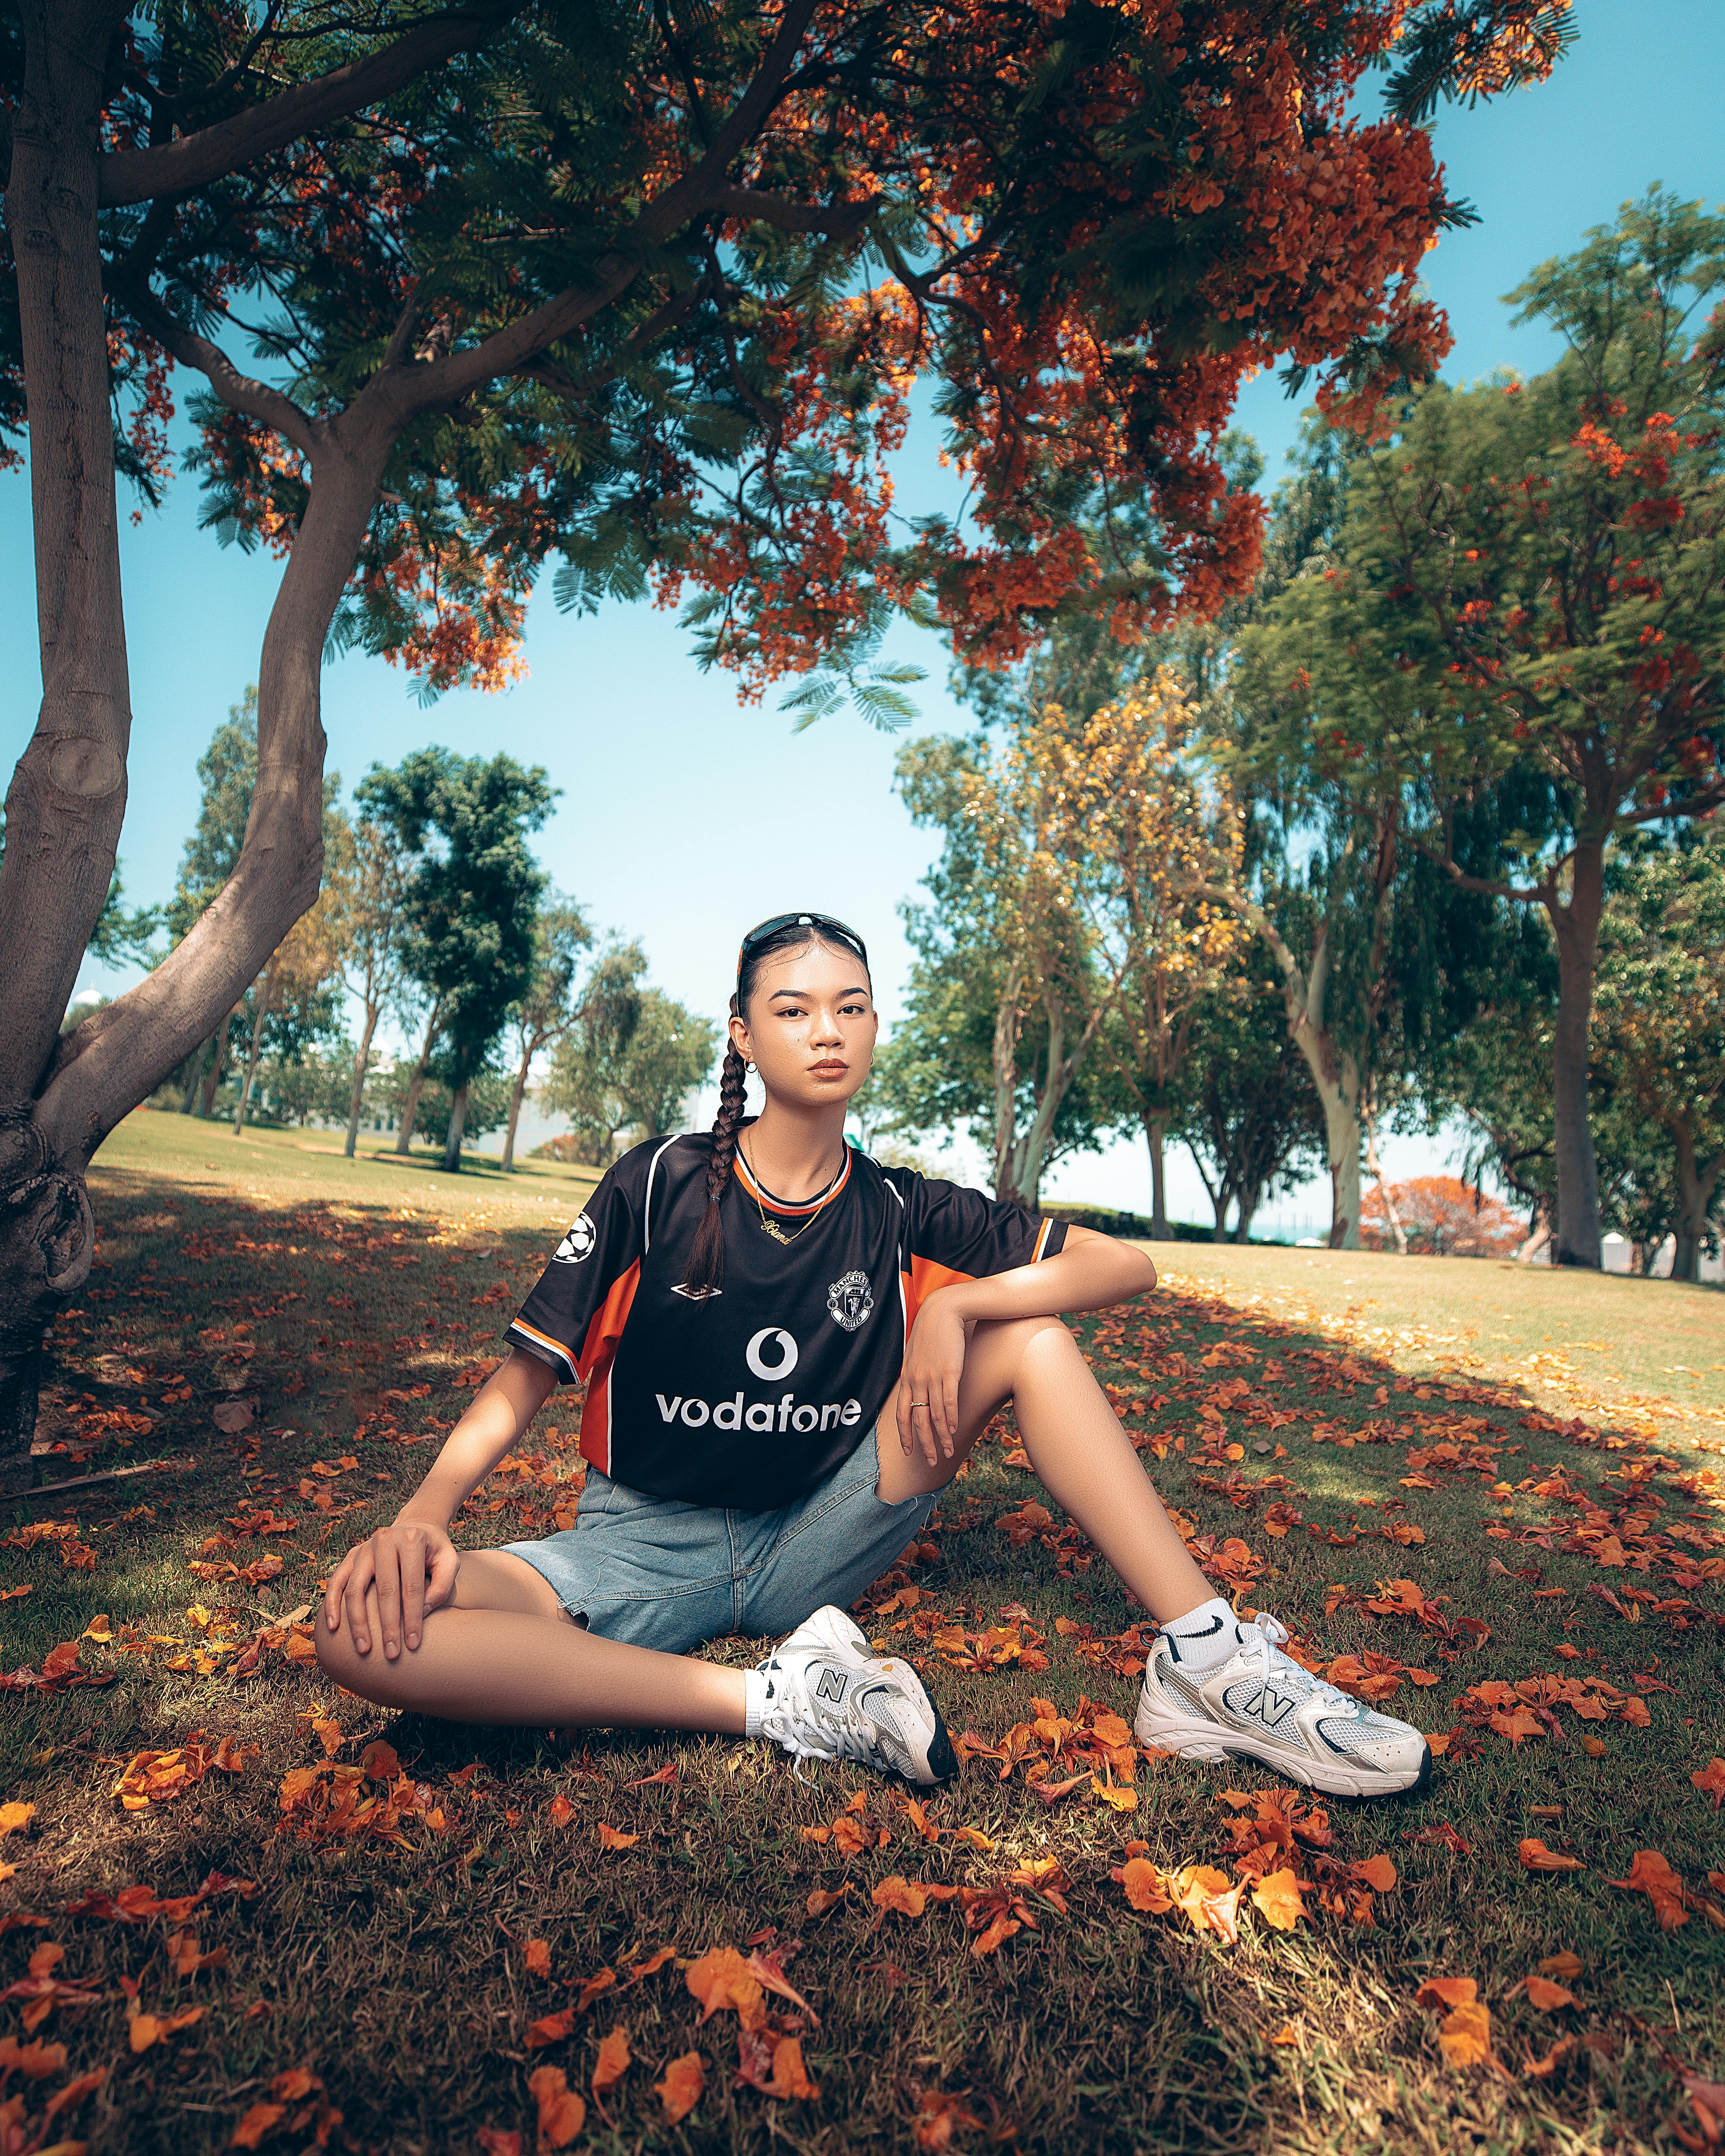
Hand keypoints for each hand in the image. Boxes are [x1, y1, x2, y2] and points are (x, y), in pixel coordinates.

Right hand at [322, 1516, 458, 1659]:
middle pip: (384, 1590)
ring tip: (363, 1649)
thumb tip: (422, 1612)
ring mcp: (364, 1548)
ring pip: (355, 1589)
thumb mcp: (450, 1561)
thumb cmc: (435, 1551)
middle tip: (391, 1655)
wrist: (416, 1526)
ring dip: (358, 1622)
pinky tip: (333, 1627)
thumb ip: (442, 1586)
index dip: (413, 1618)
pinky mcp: (351, 1555)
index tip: (413, 1645)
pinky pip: (336, 1581)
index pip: (412, 1586)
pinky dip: (332, 1604)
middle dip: (387, 1626)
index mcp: (412, 1540)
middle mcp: (385, 1540)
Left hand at [895, 1292, 968, 1465]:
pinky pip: (948, 1401)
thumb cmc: (931, 1333)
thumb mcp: (916, 1355)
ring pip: (934, 1415)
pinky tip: (954, 1430)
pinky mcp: (949, 1372)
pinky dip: (950, 1418)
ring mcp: (932, 1377)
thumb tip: (918, 1391)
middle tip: (931, 1461)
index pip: (901, 1413)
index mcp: (906, 1378)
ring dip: (942, 1437)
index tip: (907, 1451)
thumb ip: (915, 1374)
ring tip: (948, 1452)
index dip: (904, 1434)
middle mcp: (916, 1380)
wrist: (943, 1311)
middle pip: (917, 1420)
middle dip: (924, 1444)